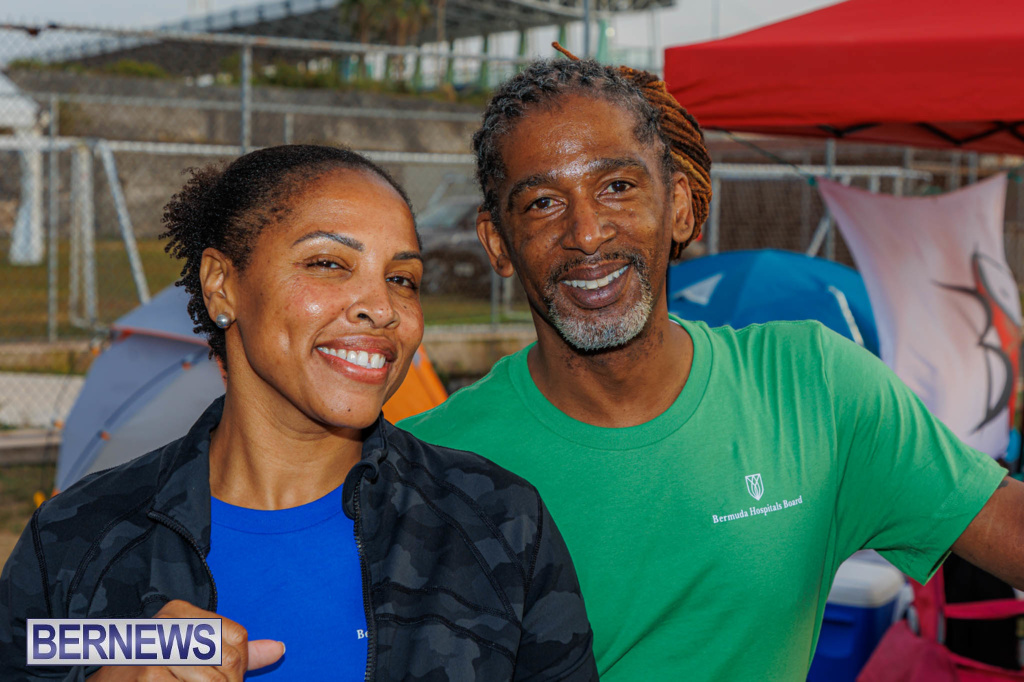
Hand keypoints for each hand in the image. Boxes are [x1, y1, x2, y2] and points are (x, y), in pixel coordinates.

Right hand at [87, 599, 284, 680]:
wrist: (99, 678)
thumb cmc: (148, 672)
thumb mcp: (190, 651)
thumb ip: (235, 650)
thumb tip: (278, 649)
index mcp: (179, 612)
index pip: (237, 639)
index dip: (235, 668)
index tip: (216, 675)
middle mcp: (167, 625)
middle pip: (230, 662)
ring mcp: (155, 654)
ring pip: (216, 681)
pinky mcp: (148, 679)